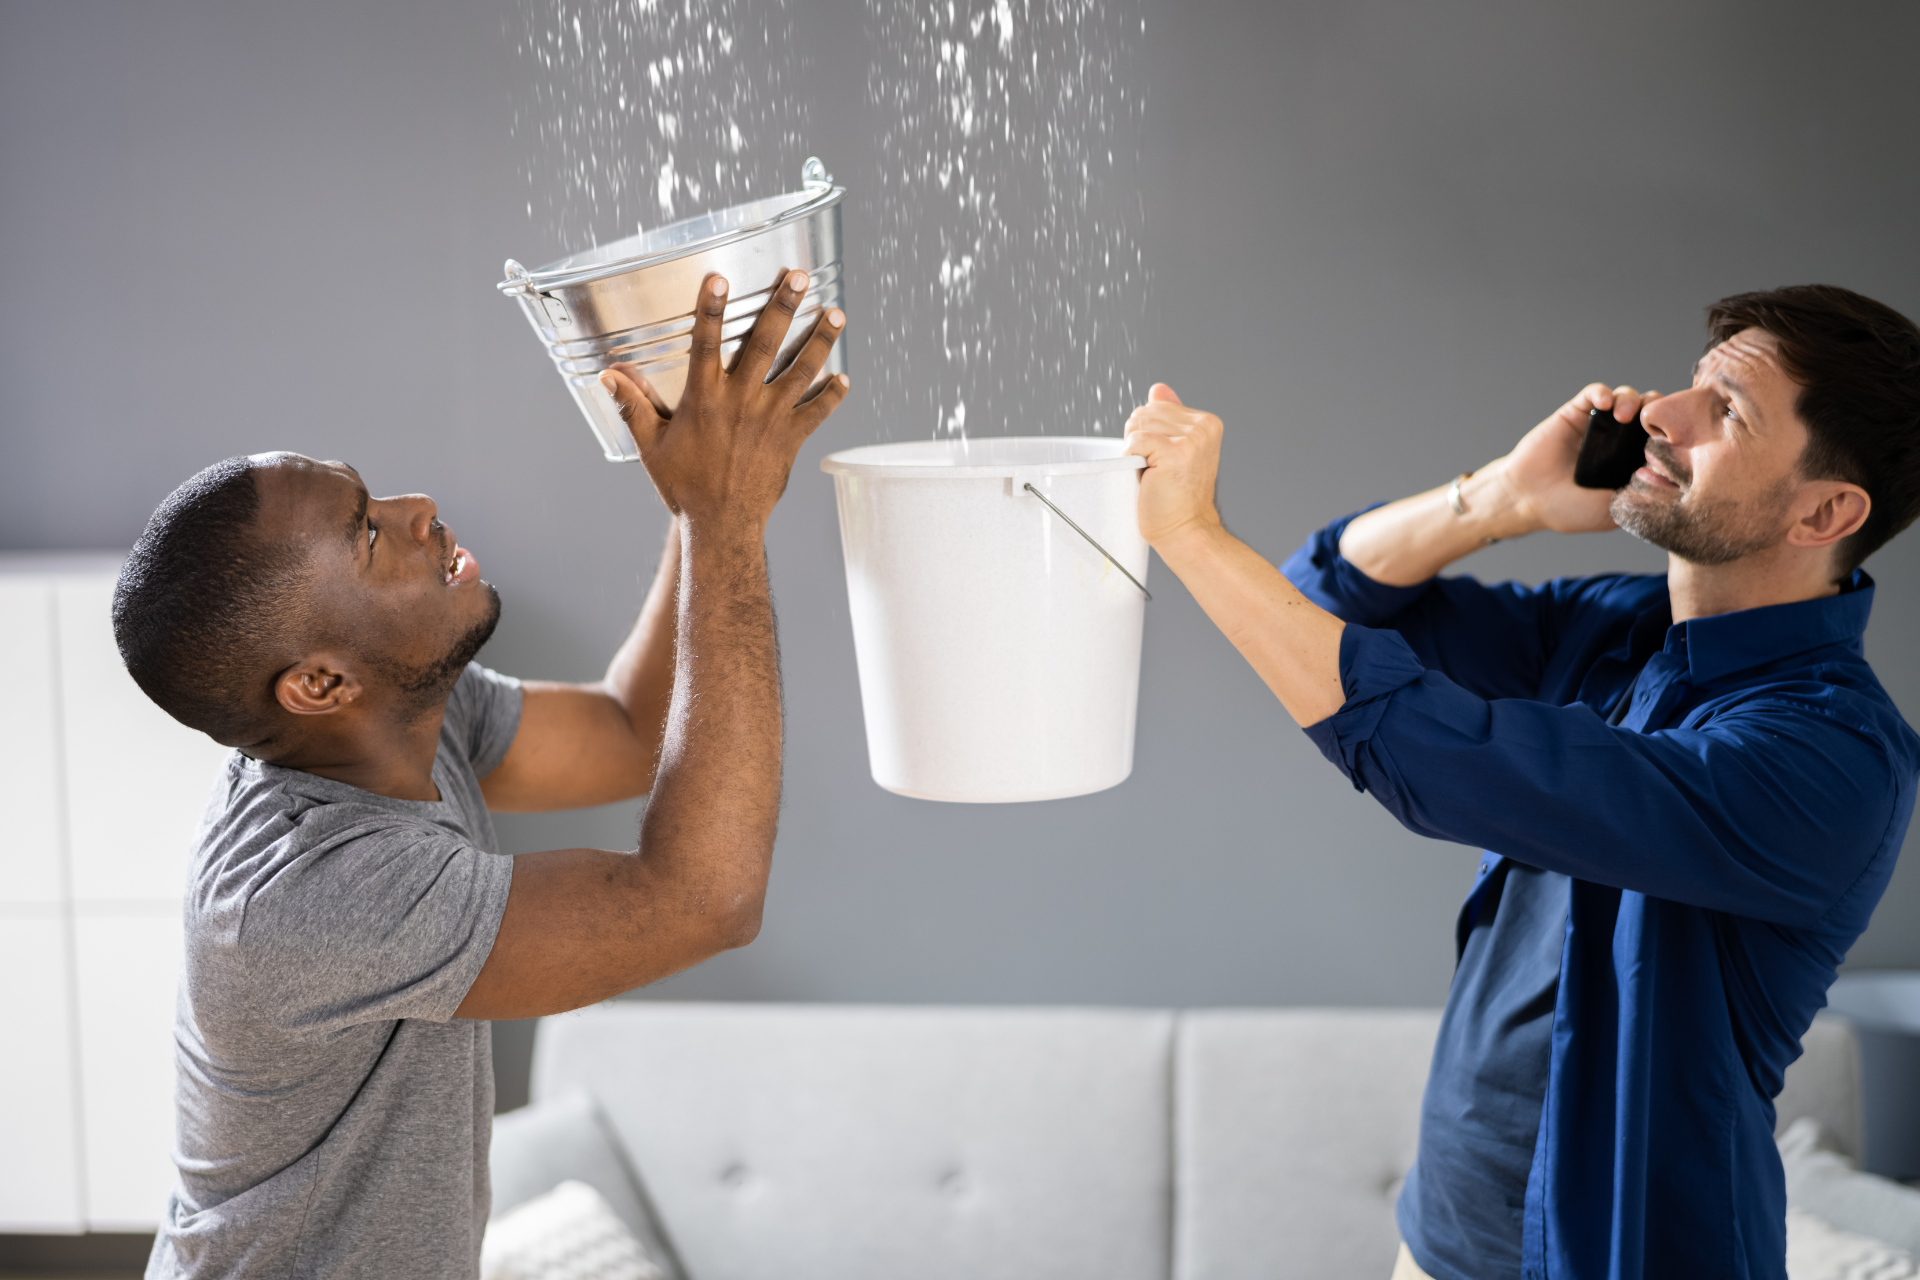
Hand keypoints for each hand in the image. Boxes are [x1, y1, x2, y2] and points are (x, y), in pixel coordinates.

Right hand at [601, 270, 848, 530]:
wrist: (720, 525)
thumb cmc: (683, 485)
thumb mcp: (651, 445)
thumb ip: (633, 405)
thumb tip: (608, 374)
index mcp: (704, 397)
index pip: (706, 341)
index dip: (712, 308)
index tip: (721, 278)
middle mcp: (740, 401)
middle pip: (766, 343)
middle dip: (784, 306)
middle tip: (801, 276)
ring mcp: (770, 419)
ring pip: (801, 370)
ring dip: (821, 340)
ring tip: (836, 313)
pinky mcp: (791, 440)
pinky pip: (818, 412)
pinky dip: (832, 395)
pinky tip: (844, 377)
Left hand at [1124, 383, 1224, 546]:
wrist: (1185, 529)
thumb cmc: (1177, 497)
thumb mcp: (1174, 449)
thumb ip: (1168, 417)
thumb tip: (1158, 388)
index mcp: (1206, 422)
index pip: (1154, 406)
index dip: (1147, 434)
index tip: (1163, 460)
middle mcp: (1204, 426)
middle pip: (1143, 413)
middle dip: (1140, 441)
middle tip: (1157, 470)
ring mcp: (1192, 437)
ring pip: (1138, 425)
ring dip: (1136, 451)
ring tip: (1155, 473)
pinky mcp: (1176, 451)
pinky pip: (1134, 441)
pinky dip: (1133, 459)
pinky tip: (1149, 475)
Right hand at [1494, 383, 1661, 535]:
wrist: (1526, 498)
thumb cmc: (1567, 509)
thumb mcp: (1612, 511)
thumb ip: (1638, 495)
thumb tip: (1670, 477)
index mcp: (1631, 462)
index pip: (1662, 439)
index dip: (1671, 435)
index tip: (1672, 442)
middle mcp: (1619, 440)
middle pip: (1650, 412)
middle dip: (1656, 412)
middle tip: (1651, 425)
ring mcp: (1598, 425)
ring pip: (1627, 398)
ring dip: (1631, 401)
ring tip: (1624, 415)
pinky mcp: (1575, 413)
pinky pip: (1594, 392)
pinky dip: (1602, 393)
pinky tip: (1603, 403)